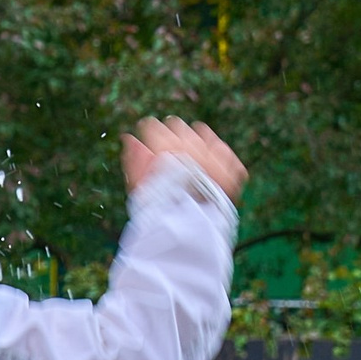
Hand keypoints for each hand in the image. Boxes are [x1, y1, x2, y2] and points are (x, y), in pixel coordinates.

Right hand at [124, 117, 246, 203]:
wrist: (191, 234)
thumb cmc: (160, 212)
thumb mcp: (141, 188)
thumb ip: (135, 161)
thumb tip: (129, 138)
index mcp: (165, 149)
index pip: (153, 127)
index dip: (149, 132)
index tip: (148, 136)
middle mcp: (191, 148)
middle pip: (178, 126)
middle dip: (171, 135)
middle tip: (169, 151)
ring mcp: (214, 156)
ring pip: (202, 133)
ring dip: (195, 142)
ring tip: (190, 158)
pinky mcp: (231, 169)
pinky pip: (224, 152)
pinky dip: (218, 155)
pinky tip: (210, 164)